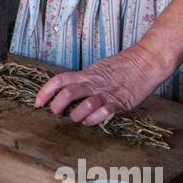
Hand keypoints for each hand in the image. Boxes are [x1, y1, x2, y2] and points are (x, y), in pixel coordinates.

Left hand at [34, 44, 168, 125]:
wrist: (145, 61)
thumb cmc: (122, 66)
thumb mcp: (97, 69)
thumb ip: (83, 80)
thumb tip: (68, 90)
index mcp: (86, 74)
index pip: (59, 80)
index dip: (45, 91)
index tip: (37, 103)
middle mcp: (93, 83)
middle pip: (67, 94)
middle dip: (57, 107)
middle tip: (56, 113)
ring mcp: (106, 93)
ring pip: (83, 106)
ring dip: (76, 116)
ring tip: (76, 118)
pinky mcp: (120, 102)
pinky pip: (103, 113)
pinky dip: (93, 120)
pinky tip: (91, 120)